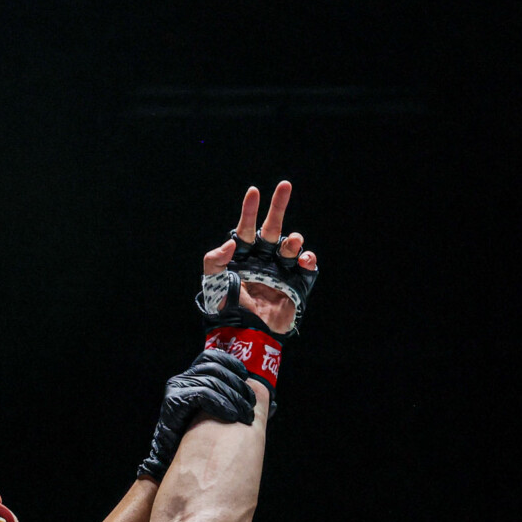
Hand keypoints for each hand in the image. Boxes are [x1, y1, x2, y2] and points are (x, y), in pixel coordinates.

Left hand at [202, 183, 316, 336]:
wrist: (245, 336)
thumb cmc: (226, 310)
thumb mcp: (212, 285)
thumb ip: (214, 262)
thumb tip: (230, 242)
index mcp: (243, 256)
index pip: (246, 228)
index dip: (250, 210)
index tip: (253, 191)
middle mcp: (262, 259)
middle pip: (272, 228)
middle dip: (278, 206)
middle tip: (284, 185)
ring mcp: (280, 271)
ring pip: (290, 246)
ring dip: (293, 240)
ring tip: (292, 242)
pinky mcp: (296, 285)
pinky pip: (306, 268)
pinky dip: (308, 260)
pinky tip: (304, 259)